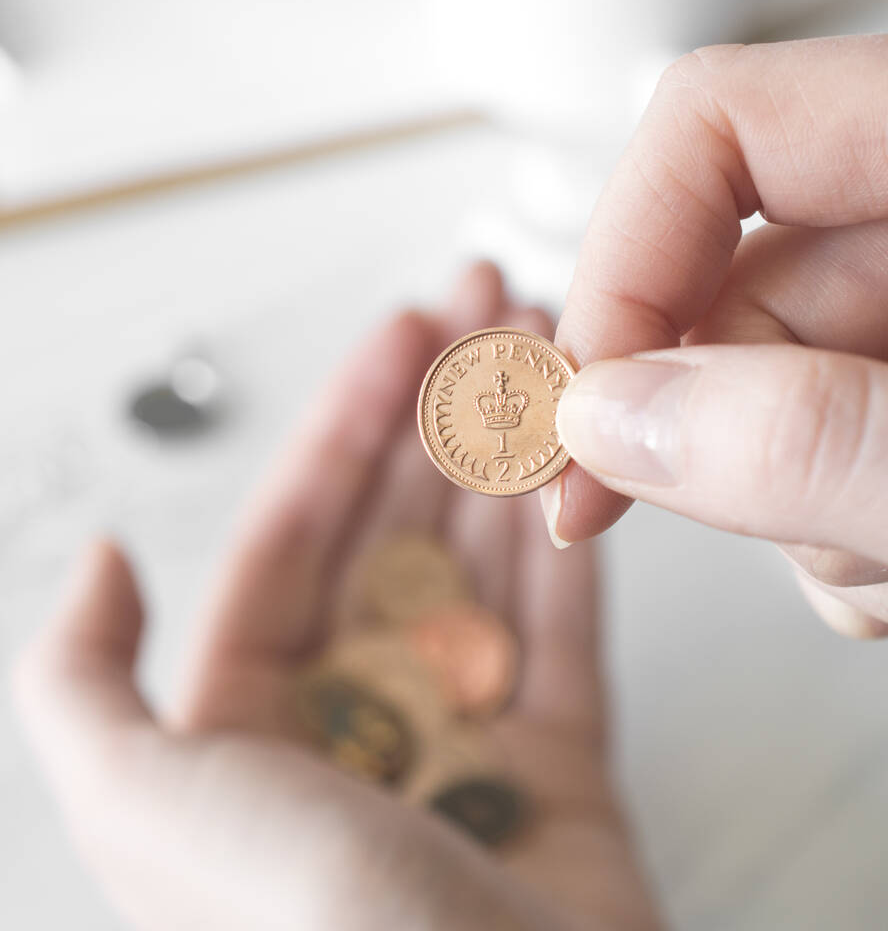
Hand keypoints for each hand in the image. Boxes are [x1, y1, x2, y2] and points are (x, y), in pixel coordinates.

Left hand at [13, 264, 659, 930]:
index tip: (402, 339)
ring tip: (541, 358)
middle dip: (441, 412)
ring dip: (511, 457)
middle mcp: (360, 724)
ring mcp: (467, 735)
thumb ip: (83, 686)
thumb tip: (98, 558)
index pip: (300, 534)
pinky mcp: (563, 762)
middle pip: (404, 528)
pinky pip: (567, 628)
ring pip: (489, 562)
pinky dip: (571, 544)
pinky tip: (574, 465)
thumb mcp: (150, 808)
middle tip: (485, 310)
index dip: (349, 425)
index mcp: (252, 726)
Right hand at [545, 35, 887, 635]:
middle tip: (750, 534)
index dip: (629, 255)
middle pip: (741, 290)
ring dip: (797, 511)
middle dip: (721, 435)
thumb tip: (621, 425)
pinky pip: (830, 452)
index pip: (731, 124)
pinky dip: (844, 542)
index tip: (588, 399)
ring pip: (774, 391)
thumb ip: (844, 453)